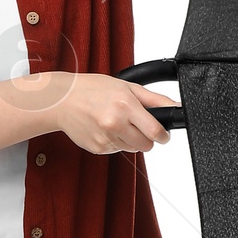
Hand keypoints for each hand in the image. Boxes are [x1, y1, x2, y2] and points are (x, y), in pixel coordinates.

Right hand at [50, 71, 177, 155]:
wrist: (62, 100)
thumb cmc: (93, 89)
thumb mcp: (127, 87)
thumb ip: (154, 99)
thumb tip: (175, 106)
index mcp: (125, 106)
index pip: (155, 131)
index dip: (163, 136)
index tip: (163, 135)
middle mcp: (115, 123)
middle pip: (146, 145)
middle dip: (146, 137)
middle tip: (136, 124)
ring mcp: (105, 138)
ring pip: (132, 149)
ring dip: (130, 139)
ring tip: (116, 122)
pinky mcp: (97, 148)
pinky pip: (117, 150)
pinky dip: (115, 142)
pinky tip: (104, 128)